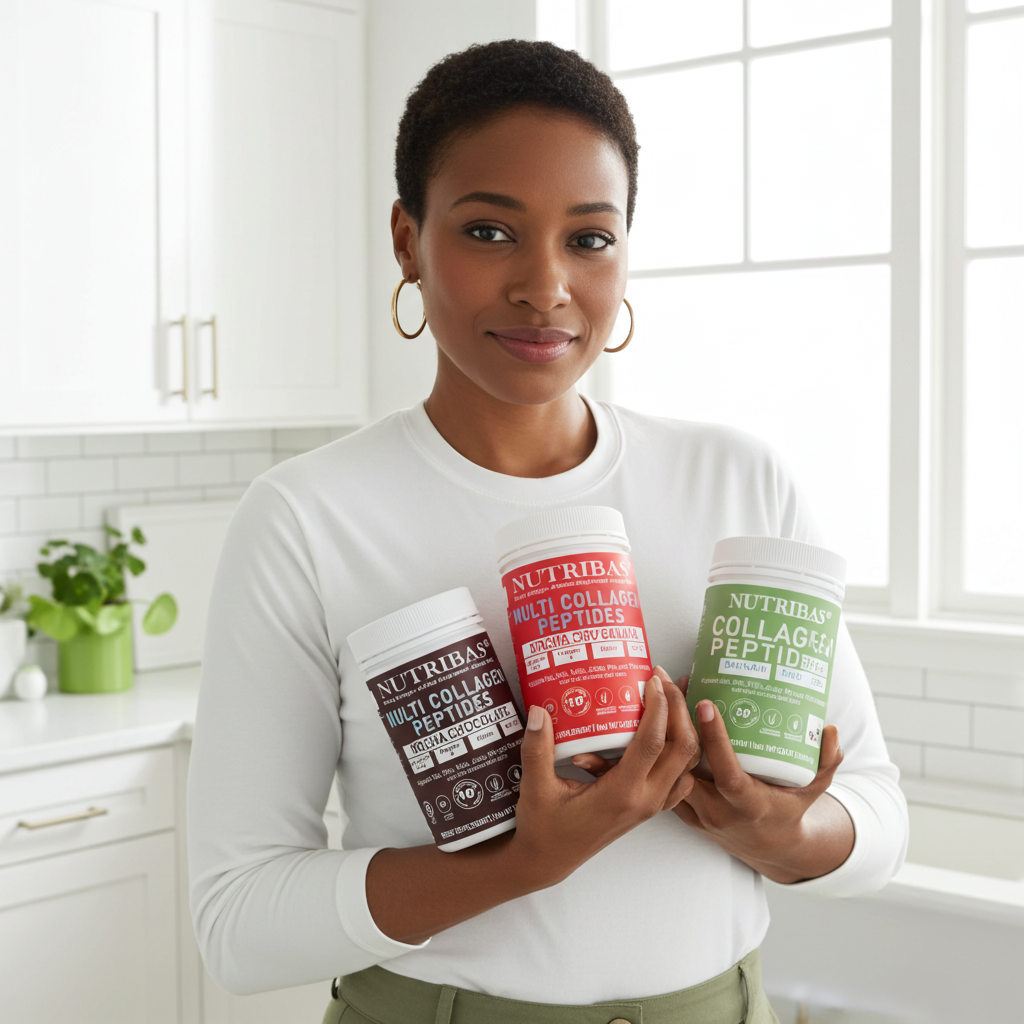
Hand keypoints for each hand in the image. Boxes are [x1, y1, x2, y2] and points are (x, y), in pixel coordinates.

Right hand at [366, 667, 700, 944]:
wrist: (548, 860)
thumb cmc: (542, 826)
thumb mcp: (536, 787)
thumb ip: (537, 749)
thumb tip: (540, 711)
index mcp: (622, 794)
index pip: (652, 743)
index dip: (657, 708)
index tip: (652, 678)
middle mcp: (645, 800)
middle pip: (682, 749)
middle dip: (678, 709)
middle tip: (663, 679)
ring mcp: (651, 806)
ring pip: (687, 763)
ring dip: (684, 728)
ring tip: (670, 696)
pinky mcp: (649, 807)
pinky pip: (680, 778)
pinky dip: (682, 752)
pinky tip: (667, 731)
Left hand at [673, 696, 852, 883]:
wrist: (767, 847)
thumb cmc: (788, 809)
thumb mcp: (813, 790)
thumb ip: (825, 762)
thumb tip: (831, 730)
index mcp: (749, 805)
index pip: (727, 773)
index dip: (715, 740)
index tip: (705, 704)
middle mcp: (718, 812)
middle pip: (687, 767)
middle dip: (675, 722)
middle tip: (670, 682)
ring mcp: (697, 814)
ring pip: (669, 770)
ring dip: (661, 732)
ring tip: (658, 692)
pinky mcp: (683, 812)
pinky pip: (664, 778)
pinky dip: (658, 750)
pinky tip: (654, 718)